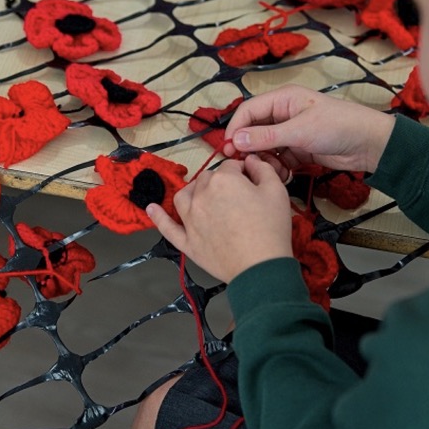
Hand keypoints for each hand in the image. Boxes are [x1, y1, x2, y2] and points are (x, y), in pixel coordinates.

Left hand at [146, 155, 292, 283]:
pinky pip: (167, 227)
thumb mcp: (277, 191)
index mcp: (223, 180)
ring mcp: (190, 219)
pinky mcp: (187, 241)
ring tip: (205, 197)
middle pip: (207, 179)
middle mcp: (201, 195)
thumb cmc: (270, 229)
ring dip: (193, 192)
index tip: (252, 183)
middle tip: (238, 196)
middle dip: (222, 182)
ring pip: (184, 196)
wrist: (260, 267)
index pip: (231, 166)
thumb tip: (250, 161)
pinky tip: (151, 208)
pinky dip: (158, 217)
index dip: (244, 173)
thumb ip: (263, 169)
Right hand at [225, 85, 395, 178]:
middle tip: (245, 164)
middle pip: (255, 130)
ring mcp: (292, 133)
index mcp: (283, 100)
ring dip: (265, 161)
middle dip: (249, 148)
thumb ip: (267, 137)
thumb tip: (235, 140)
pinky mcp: (300, 150)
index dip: (235, 129)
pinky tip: (284, 175)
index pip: (249, 111)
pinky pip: (280, 159)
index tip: (227, 149)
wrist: (369, 144)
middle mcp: (284, 114)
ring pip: (266, 148)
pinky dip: (278, 168)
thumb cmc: (339, 126)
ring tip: (273, 171)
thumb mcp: (300, 131)